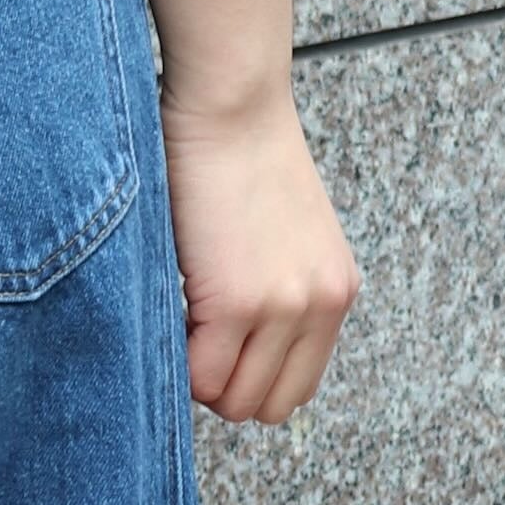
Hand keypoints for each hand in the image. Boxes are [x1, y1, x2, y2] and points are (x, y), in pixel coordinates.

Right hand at [160, 86, 360, 424]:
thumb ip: (278, 290)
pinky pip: (199, 375)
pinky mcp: (237, 301)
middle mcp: (320, 306)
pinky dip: (175, 357)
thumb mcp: (285, 233)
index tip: (215, 346)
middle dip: (223, 384)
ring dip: (198, 373)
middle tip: (192, 336)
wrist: (230, 99)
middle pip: (270, 406)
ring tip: (180, 317)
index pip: (297, 386)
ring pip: (234, 401)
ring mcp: (283, 308)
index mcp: (335, 291)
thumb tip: (233, 350)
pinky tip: (169, 303)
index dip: (247, 377)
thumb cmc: (240, 147)